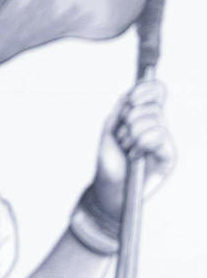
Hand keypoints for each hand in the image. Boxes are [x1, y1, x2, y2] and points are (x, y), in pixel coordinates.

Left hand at [89, 76, 175, 226]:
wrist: (109, 187)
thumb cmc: (109, 161)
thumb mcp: (110, 129)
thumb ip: (121, 108)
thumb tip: (132, 92)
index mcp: (145, 115)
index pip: (157, 91)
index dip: (146, 90)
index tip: (130, 100)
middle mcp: (157, 125)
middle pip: (153, 105)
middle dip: (130, 120)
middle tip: (122, 138)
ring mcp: (164, 139)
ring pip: (155, 119)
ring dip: (132, 135)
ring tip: (127, 149)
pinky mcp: (168, 154)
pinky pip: (159, 136)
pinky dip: (141, 143)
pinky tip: (135, 156)